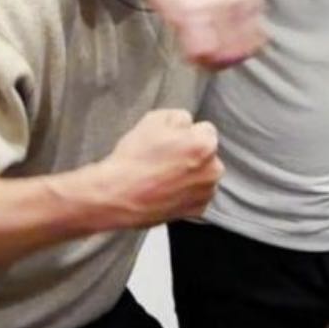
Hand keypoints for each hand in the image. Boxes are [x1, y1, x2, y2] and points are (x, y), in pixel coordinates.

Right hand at [99, 109, 222, 227]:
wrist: (116, 195)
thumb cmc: (134, 159)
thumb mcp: (154, 120)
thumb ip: (179, 117)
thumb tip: (187, 123)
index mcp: (205, 145)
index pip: (205, 130)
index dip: (185, 133)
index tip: (171, 142)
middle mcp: (213, 170)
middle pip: (207, 153)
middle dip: (192, 153)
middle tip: (165, 160)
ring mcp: (206, 192)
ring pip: (203, 174)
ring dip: (191, 173)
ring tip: (163, 176)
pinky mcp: (197, 210)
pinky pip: (197, 194)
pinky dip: (186, 192)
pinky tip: (166, 190)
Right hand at [137, 0, 267, 69]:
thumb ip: (241, 15)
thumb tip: (247, 47)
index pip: (259, 38)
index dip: (244, 51)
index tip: (231, 52)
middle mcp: (238, 4)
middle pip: (242, 50)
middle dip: (229, 59)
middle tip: (215, 60)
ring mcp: (215, 11)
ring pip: (222, 55)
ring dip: (213, 62)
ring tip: (204, 58)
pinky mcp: (191, 17)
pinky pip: (200, 53)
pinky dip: (196, 58)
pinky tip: (192, 53)